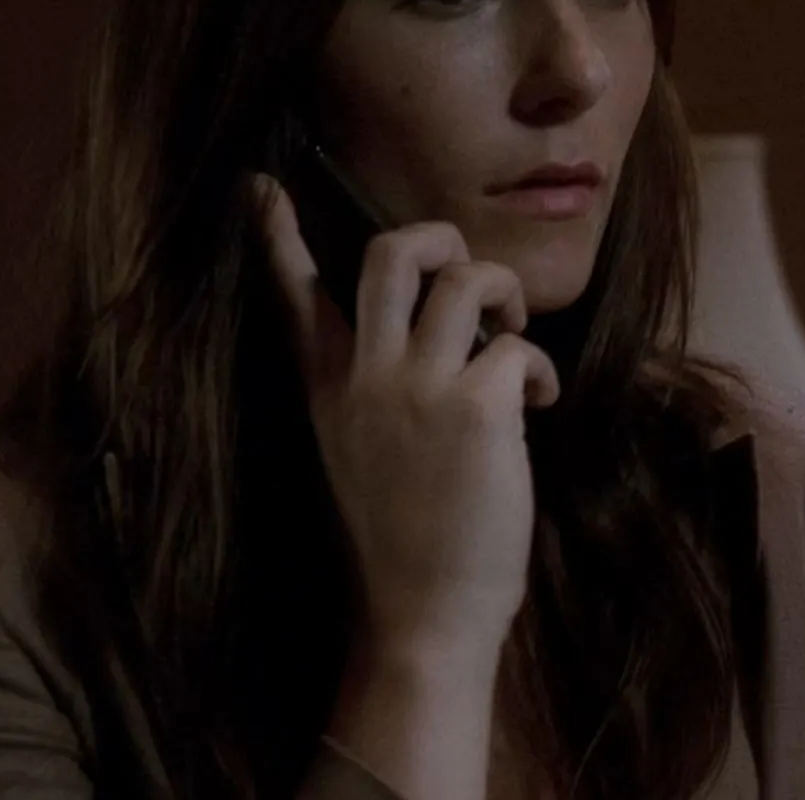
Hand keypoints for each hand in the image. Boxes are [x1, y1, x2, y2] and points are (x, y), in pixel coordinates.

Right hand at [255, 174, 559, 658]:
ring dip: (503, 292)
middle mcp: (365, 376)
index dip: (279, 237)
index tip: (262, 188)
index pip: (295, 297)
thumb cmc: (404, 542)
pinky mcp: (478, 407)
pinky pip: (518, 344)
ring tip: (514, 336)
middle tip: (465, 272)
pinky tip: (540, 403)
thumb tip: (433, 344)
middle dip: (438, 239)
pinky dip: (541, 366)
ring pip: (465, 278)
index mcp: (328, 390)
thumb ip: (374, 395)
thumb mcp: (359, 456)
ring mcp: (418, 388)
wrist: (421, 615)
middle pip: (390, 253)